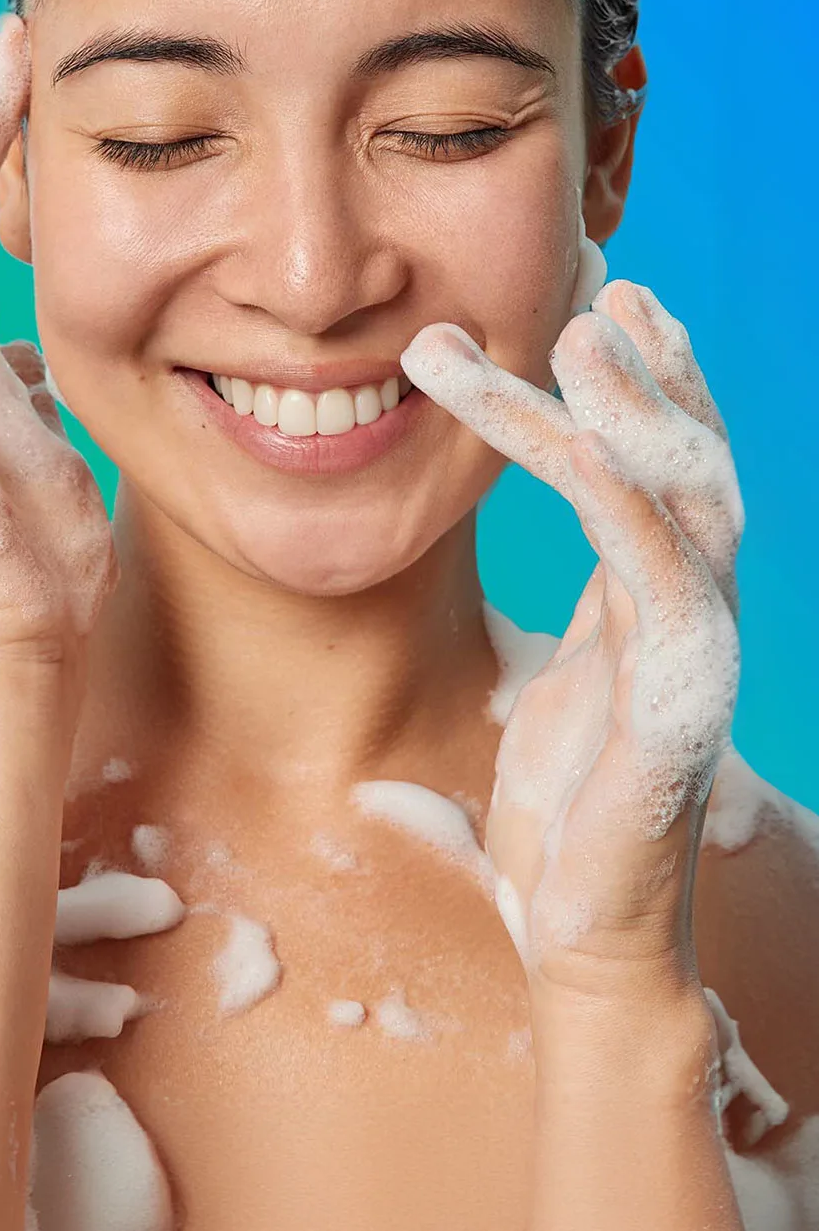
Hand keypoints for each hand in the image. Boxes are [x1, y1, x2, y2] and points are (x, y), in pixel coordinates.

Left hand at [400, 281, 742, 1000]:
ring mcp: (695, 650)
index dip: (654, 385)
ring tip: (585, 326)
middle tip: (608, 288)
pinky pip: (645, 564)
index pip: (670, 471)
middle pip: (693, 462)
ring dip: (632, 403)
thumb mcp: (556, 695)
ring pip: (678, 493)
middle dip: (655, 373)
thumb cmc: (562, 824)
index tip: (617, 300)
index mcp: (661, 608)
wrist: (584, 942)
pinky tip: (574, 426)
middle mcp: (693, 614)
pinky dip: (612, 485)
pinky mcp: (675, 695)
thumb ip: (568, 626)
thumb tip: (534, 569)